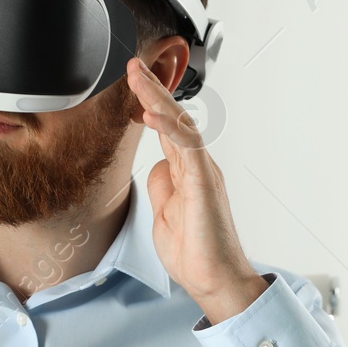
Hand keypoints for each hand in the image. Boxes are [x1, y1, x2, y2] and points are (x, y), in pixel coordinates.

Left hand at [128, 57, 266, 324]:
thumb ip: (161, 186)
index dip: (150, 103)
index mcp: (187, 171)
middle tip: (133, 66)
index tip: (132, 82)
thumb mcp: (164, 214)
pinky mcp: (204, 187)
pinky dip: (170, 129)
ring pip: (181, 126)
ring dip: (158, 100)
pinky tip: (152, 115)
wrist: (215, 280)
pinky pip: (187, 150)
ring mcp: (203, 174)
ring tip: (138, 78)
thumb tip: (156, 164)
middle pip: (175, 118)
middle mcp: (197, 166)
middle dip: (153, 90)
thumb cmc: (194, 252)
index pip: (167, 127)